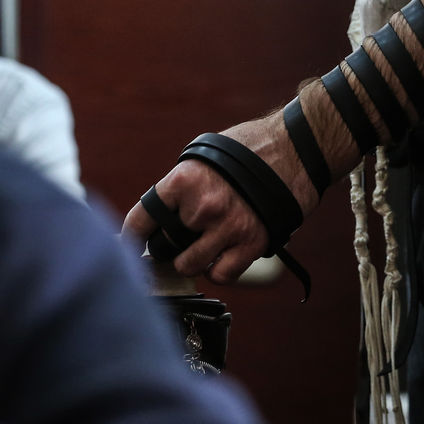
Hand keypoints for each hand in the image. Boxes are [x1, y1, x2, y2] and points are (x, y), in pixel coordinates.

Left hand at [123, 112, 317, 284]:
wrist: (297, 149)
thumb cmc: (249, 149)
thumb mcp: (204, 159)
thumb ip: (181, 188)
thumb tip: (159, 217)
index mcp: (184, 180)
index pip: (141, 220)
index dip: (130, 238)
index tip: (126, 249)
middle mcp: (202, 206)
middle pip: (165, 247)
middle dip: (169, 246)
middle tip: (178, 241)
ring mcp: (227, 227)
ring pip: (190, 265)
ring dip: (193, 260)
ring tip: (205, 245)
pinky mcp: (252, 244)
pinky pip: (221, 275)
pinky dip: (219, 270)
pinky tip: (224, 255)